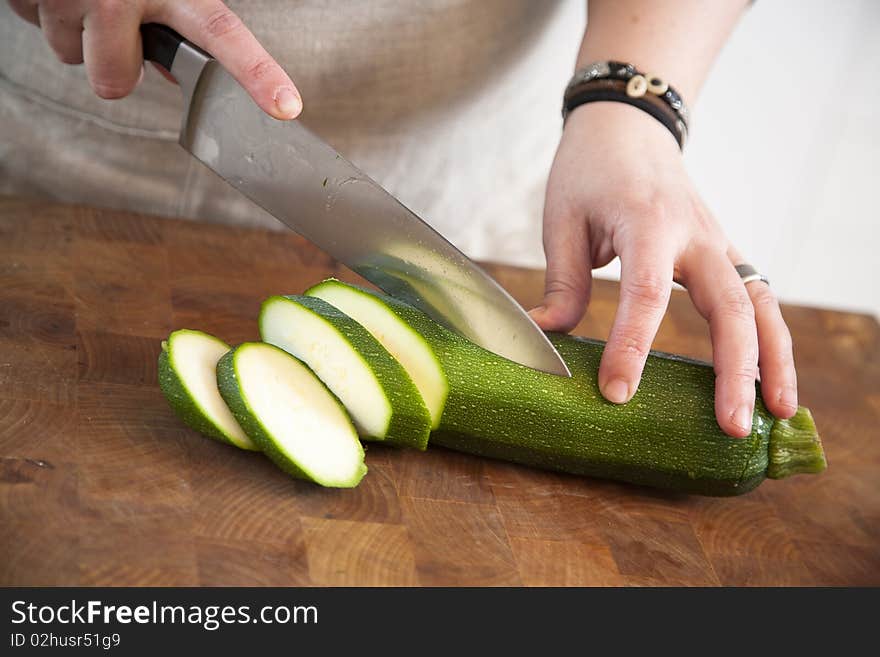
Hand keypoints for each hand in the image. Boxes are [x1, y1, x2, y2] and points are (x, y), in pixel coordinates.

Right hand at [7, 0, 301, 118]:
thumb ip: (171, 20)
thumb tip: (170, 72)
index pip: (222, 34)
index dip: (257, 73)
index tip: (287, 106)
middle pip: (114, 81)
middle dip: (113, 67)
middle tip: (114, 28)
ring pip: (71, 57)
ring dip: (76, 33)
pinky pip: (37, 26)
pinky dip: (46, 11)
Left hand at [530, 102, 796, 436]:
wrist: (630, 126)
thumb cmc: (590, 170)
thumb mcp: (563, 219)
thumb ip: (563, 282)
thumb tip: (547, 338)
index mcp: (648, 224)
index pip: (646, 295)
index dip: (633, 347)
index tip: (617, 393)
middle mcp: (695, 235)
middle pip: (729, 307)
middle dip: (734, 370)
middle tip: (731, 425)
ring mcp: (718, 243)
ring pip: (761, 305)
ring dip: (774, 359)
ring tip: (779, 411)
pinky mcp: (724, 253)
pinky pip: (757, 298)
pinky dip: (770, 339)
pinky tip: (770, 379)